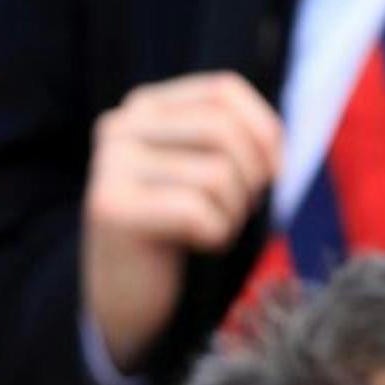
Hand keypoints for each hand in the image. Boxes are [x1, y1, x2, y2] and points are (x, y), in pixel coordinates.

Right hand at [81, 73, 281, 373]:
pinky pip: (198, 212)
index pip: (223, 91)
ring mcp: (109, 166)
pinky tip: (197, 245)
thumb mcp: (202, 169)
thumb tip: (274, 138)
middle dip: (252, 175)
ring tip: (214, 228)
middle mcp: (118, 127)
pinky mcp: (110, 208)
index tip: (272, 172)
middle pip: (222, 129)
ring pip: (215, 173)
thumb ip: (230, 137)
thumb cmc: (177, 229)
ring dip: (233, 211)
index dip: (265, 129)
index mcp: (143, 108)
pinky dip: (216, 235)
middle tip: (241, 209)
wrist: (124, 294)